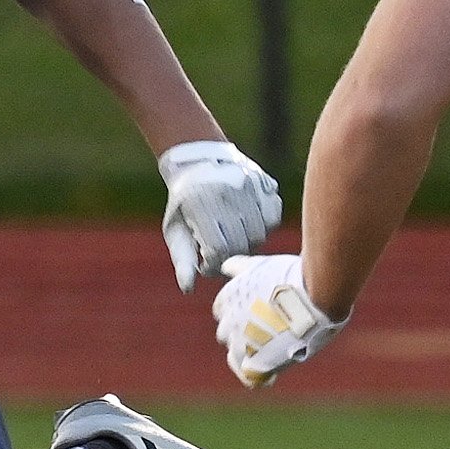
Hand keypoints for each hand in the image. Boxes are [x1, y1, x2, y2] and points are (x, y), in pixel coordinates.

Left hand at [158, 139, 281, 290]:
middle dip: (230, 254)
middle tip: (218, 249)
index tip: (204, 260)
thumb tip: (187, 288)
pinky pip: (273, 217)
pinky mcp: (264, 183)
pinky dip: (264, 225)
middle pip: (243, 244)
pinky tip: (249, 221)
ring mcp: (250, 186)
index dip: (212, 263)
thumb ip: (183, 259)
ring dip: (248, 241)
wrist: (198, 159)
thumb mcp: (176, 230)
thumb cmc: (184, 202)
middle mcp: (229, 194)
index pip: (219, 250)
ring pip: (261, 233)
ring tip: (233, 235)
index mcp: (203, 205)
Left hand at [214, 253, 346, 387]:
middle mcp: (228, 324)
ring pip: (236, 356)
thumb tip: (226, 267)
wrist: (314, 296)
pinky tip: (272, 373)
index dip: (239, 310)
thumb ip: (241, 267)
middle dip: (243, 331)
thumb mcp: (261, 265)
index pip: (222, 309)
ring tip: (274, 349)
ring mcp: (243, 346)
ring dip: (251, 353)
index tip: (257, 309)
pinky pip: (250, 378)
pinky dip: (258, 376)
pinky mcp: (259, 363)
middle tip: (270, 327)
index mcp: (227, 299)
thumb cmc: (293, 277)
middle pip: (226, 333)